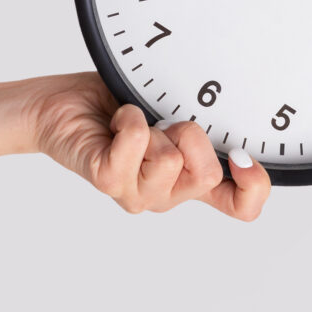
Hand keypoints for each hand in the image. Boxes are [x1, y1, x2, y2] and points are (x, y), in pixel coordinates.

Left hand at [22, 72, 270, 219]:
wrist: (58, 106)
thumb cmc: (114, 106)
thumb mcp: (174, 110)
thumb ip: (203, 119)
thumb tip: (223, 112)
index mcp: (190, 179)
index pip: (241, 206)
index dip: (253, 188)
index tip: (241, 156)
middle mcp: (167, 193)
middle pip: (208, 176)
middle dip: (191, 134)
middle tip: (164, 123)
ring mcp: (137, 193)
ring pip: (170, 162)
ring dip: (155, 128)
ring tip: (135, 123)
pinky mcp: (108, 180)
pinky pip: (136, 145)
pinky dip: (129, 120)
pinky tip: (118, 120)